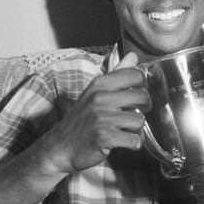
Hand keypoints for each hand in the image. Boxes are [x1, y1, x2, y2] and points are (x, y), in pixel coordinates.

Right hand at [40, 52, 149, 173]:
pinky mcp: (105, 137)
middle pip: (143, 97)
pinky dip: (132, 144)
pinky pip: (134, 140)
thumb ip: (116, 74)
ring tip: (123, 130)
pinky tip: (121, 142)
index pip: (135, 74)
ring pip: (140, 121)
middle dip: (143, 109)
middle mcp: (100, 98)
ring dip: (135, 129)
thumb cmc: (80, 121)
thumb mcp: (94, 93)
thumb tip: (132, 56)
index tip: (135, 96)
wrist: (60, 148)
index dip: (141, 87)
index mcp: (99, 84)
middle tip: (132, 115)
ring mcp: (102, 117)